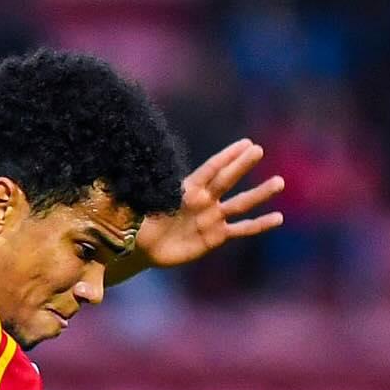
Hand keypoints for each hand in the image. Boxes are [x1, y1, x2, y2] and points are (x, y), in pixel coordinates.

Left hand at [135, 139, 283, 268]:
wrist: (146, 246)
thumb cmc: (141, 223)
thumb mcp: (136, 208)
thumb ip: (134, 197)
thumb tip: (110, 186)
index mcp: (186, 190)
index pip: (210, 170)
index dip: (226, 158)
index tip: (245, 144)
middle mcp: (203, 200)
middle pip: (226, 181)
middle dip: (241, 166)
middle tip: (258, 150)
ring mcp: (212, 217)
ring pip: (240, 203)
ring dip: (259, 193)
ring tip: (278, 182)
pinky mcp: (216, 236)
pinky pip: (241, 230)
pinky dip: (259, 225)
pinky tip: (277, 218)